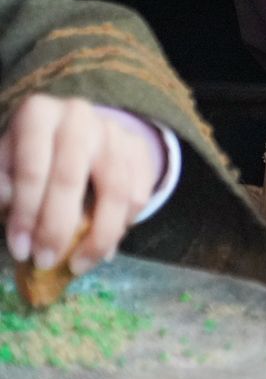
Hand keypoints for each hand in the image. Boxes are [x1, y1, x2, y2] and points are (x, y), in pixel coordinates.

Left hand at [1, 94, 160, 275]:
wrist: (72, 129)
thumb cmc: (30, 152)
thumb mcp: (6, 162)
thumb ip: (4, 184)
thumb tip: (13, 211)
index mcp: (38, 114)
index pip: (31, 169)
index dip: (25, 213)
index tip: (20, 250)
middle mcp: (79, 117)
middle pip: (71, 180)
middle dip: (57, 229)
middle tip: (46, 261)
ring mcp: (114, 132)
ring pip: (115, 191)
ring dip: (98, 236)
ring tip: (80, 264)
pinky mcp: (139, 148)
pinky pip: (139, 194)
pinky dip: (124, 226)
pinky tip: (103, 245)